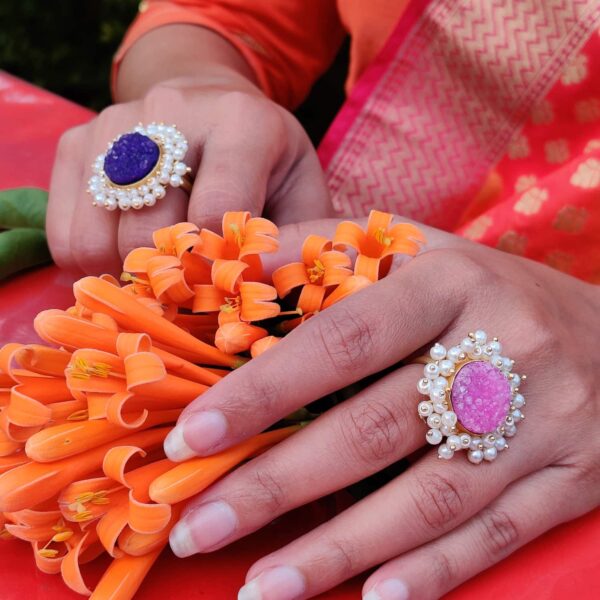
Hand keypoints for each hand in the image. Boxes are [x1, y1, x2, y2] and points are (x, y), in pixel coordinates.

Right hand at [47, 29, 331, 274]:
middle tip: (190, 290)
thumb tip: (255, 290)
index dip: (218, 268)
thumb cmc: (267, 165)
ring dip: (127, 274)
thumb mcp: (304, 196)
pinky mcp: (75, 143)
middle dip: (170, 279)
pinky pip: (65, 235)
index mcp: (242, 122)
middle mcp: (170, 111)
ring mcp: (113, 123)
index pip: (215, 215)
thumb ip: (298, 242)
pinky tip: (130, 253)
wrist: (213, 105)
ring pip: (97, 239)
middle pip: (149, 232)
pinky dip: (94, 263)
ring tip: (160, 270)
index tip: (225, 286)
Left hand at [164, 219, 599, 598]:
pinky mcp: (573, 478)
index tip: (194, 436)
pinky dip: (431, 572)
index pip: (343, 339)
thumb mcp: (426, 252)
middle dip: (278, 485)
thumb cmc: (495, 293)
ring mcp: (544, 420)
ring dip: (339, 550)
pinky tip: (371, 599)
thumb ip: (336, 252)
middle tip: (197, 528)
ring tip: (262, 588)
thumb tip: (246, 265)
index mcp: (453, 283)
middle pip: (375, 429)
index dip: (265, 390)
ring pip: (429, 497)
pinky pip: (495, 532)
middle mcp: (503, 348)